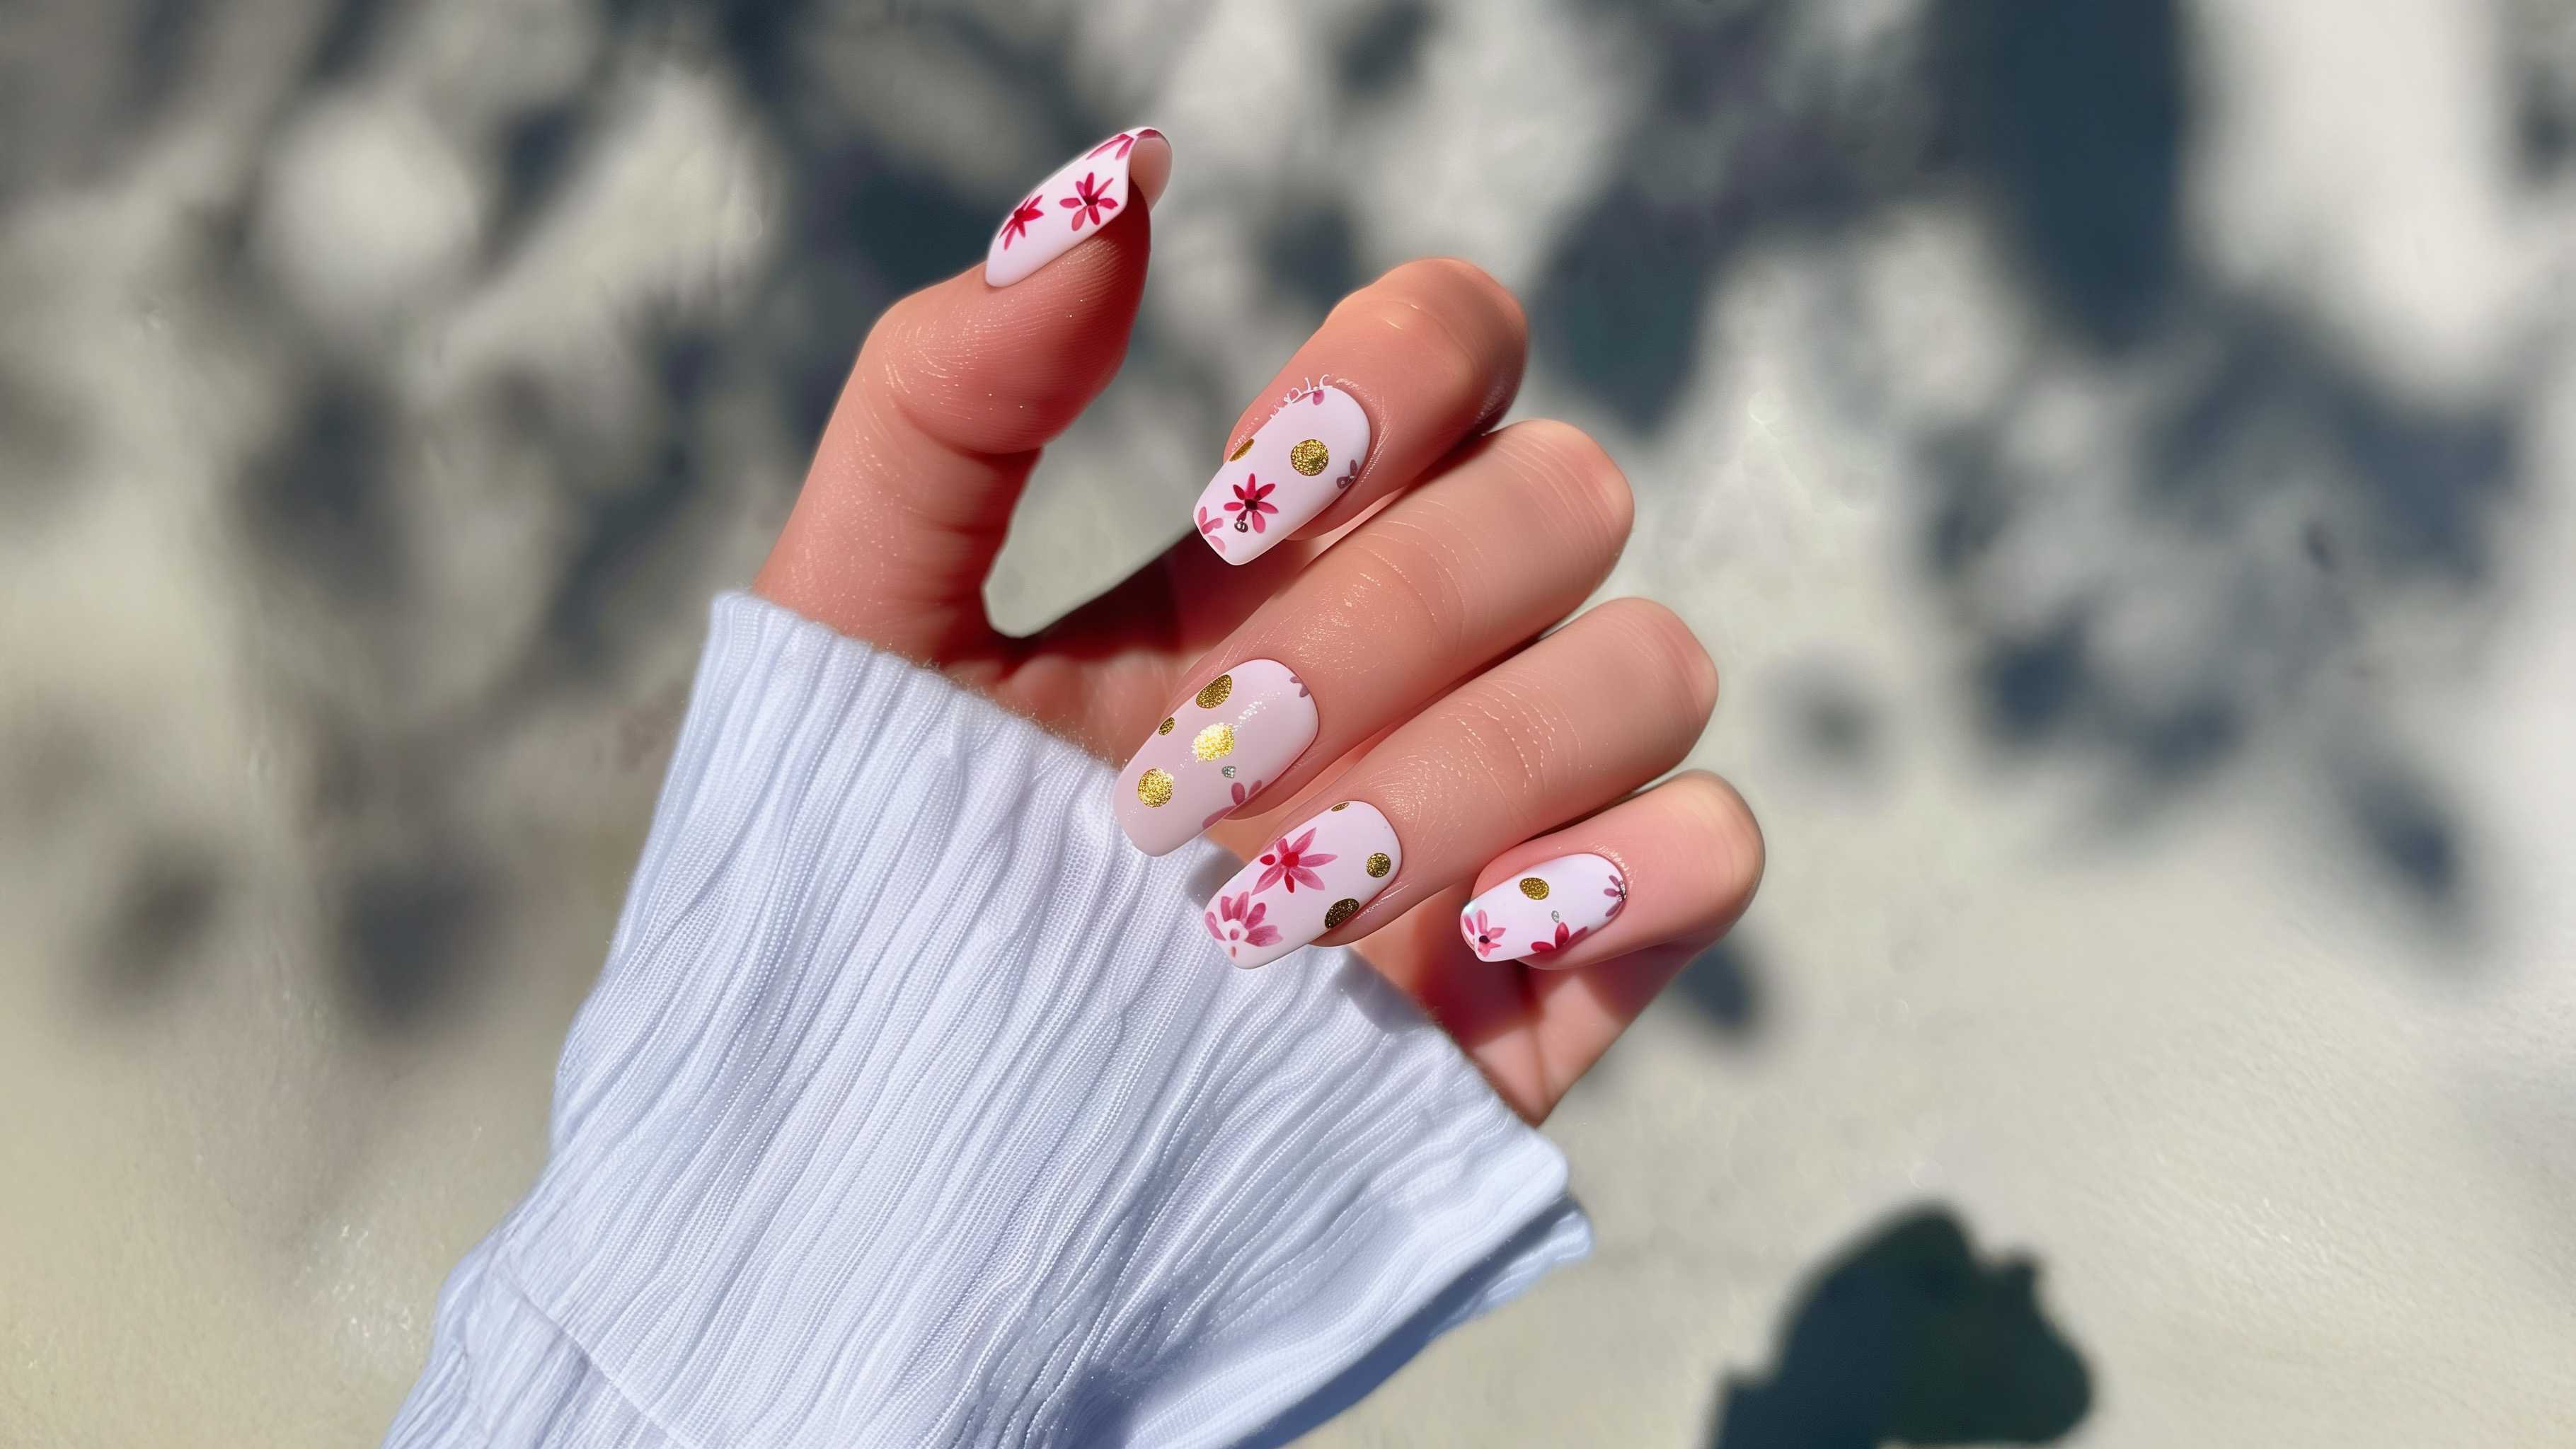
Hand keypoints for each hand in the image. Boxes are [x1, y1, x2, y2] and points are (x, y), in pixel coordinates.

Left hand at [756, 130, 1761, 1121]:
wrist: (892, 1195)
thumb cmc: (863, 908)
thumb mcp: (853, 639)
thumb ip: (952, 399)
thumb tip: (1119, 173)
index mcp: (1271, 553)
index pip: (1454, 345)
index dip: (1394, 376)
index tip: (1237, 510)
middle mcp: (1414, 660)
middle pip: (1565, 495)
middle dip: (1385, 624)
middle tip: (1190, 779)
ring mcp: (1502, 816)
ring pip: (1655, 660)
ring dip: (1462, 771)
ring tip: (1263, 918)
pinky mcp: (1557, 983)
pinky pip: (1719, 847)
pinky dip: (1617, 873)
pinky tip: (1440, 955)